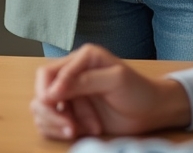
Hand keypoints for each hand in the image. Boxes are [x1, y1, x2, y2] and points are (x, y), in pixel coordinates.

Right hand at [31, 44, 189, 140]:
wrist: (152, 111)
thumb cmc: (138, 90)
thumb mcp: (115, 80)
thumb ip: (85, 80)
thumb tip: (54, 89)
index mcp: (81, 59)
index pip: (48, 72)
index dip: (48, 91)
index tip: (57, 106)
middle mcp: (72, 75)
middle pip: (41, 92)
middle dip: (51, 113)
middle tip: (70, 128)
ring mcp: (71, 96)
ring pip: (43, 110)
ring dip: (57, 124)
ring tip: (78, 131)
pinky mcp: (73, 114)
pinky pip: (52, 124)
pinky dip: (60, 131)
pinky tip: (79, 133)